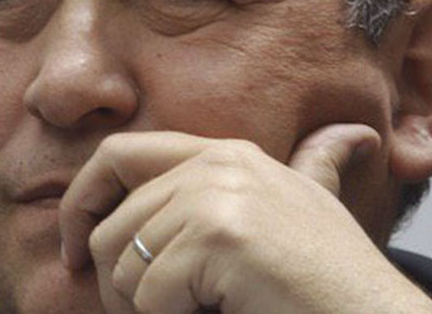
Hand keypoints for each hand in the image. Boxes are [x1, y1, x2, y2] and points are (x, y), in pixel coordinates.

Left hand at [59, 127, 431, 312]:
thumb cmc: (337, 274)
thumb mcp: (316, 204)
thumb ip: (316, 163)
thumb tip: (355, 135)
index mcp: (226, 152)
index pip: (116, 155)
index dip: (81, 201)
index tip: (76, 252)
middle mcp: (218, 163)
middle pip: (110, 222)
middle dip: (112, 280)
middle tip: (143, 312)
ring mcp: (218, 196)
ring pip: (123, 263)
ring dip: (142, 308)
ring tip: (191, 313)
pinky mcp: (218, 236)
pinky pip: (148, 293)